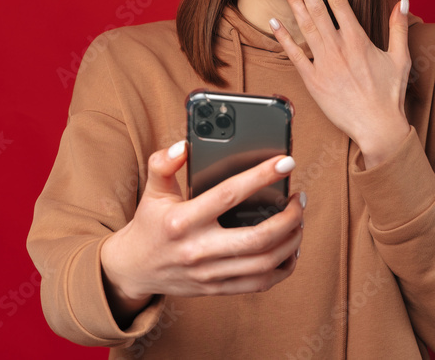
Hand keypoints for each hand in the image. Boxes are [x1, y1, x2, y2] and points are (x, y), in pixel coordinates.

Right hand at [100, 141, 304, 323]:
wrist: (134, 268)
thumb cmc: (150, 224)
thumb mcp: (153, 191)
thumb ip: (163, 164)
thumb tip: (183, 146)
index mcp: (182, 221)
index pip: (229, 194)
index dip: (261, 176)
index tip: (286, 162)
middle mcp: (198, 249)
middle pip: (258, 237)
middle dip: (289, 217)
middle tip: (299, 199)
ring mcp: (209, 273)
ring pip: (264, 262)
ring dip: (291, 240)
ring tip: (298, 220)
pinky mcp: (217, 289)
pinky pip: (260, 283)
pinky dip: (283, 267)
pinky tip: (290, 249)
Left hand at [269, 0, 411, 168]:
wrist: (377, 127)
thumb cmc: (390, 95)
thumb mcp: (401, 58)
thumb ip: (398, 28)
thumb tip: (402, 1)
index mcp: (359, 40)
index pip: (339, 2)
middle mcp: (339, 47)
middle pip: (317, 8)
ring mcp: (324, 63)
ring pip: (304, 26)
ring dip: (293, 2)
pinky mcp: (313, 81)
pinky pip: (295, 54)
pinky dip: (283, 37)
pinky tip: (273, 20)